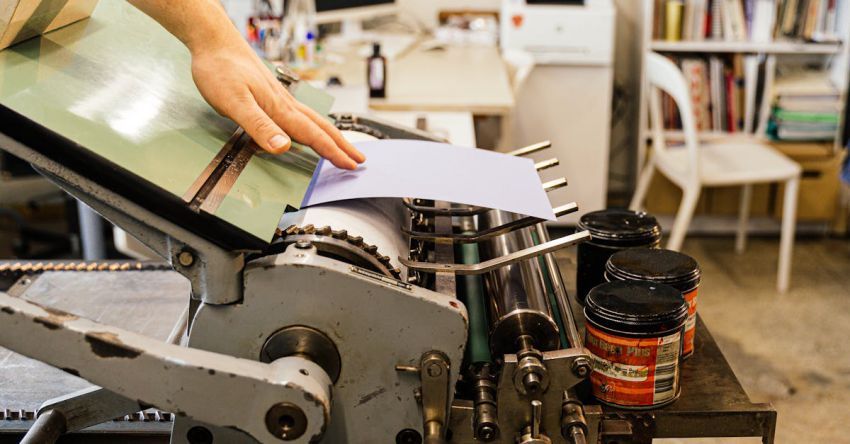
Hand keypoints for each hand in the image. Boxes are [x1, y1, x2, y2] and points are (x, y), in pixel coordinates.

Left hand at [190, 41, 364, 169]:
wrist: (214, 42)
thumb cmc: (221, 69)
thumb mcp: (235, 103)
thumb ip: (259, 126)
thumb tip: (282, 146)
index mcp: (279, 109)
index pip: (312, 135)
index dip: (332, 152)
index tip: (349, 165)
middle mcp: (284, 104)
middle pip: (320, 127)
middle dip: (341, 145)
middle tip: (359, 158)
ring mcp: (279, 99)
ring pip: (312, 121)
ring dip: (330, 136)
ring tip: (342, 146)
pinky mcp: (271, 95)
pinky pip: (300, 115)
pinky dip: (313, 126)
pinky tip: (308, 128)